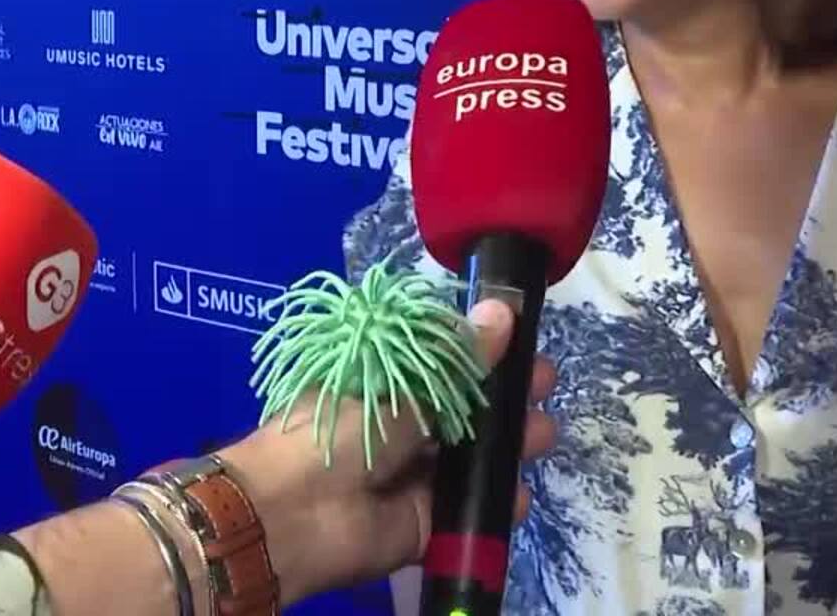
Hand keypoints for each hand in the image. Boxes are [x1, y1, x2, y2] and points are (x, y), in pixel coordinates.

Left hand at [218, 298, 558, 601]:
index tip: (525, 341)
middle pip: (465, 412)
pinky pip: (466, 513)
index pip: (442, 364)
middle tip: (544, 384)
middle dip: (507, 398)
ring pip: (472, 461)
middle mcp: (399, 428)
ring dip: (510, 447)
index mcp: (383, 384)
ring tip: (542, 434)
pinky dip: (495, 505)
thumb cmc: (335, 429)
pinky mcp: (421, 525)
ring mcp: (412, 478)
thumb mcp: (397, 383)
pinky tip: (517, 493)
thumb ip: (455, 358)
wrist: (291, 513)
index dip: (485, 354)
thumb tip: (503, 310)